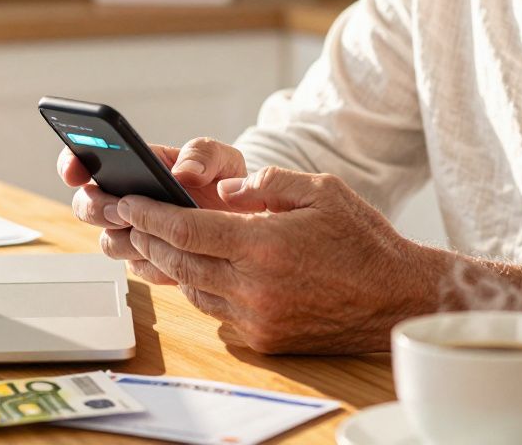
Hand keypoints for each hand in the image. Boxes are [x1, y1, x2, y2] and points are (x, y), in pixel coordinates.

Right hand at [59, 138, 247, 283]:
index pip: (87, 160)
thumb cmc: (228, 183)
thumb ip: (203, 155)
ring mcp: (135, 232)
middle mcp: (128, 200)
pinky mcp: (149, 260)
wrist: (247, 224)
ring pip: (108, 241)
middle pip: (87, 206)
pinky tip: (176, 255)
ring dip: (125, 239)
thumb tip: (183, 172)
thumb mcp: (223, 159)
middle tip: (123, 209)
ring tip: (153, 233)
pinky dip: (152, 262)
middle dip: (98, 209)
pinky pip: (137, 266)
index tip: (75, 171)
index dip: (72, 163)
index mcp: (135, 166)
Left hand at [118, 166, 521, 353]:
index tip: (124, 201)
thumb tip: (223, 189)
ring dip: (169, 265)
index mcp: (262, 244)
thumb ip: (267, 183)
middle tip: (125, 219)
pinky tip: (197, 270)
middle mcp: (253, 285)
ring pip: (192, 288)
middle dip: (146, 237)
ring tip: (151, 241)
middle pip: (178, 261)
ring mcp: (256, 316)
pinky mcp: (264, 338)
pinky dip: (201, 288)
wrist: (397, 298)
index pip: (185, 228)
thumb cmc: (362, 240)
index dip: (147, 213)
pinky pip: (216, 311)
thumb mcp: (320, 190)